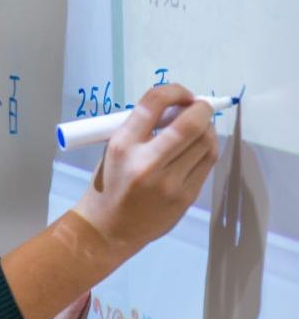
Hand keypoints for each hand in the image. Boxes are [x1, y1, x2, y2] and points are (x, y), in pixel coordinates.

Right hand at [74, 84, 217, 260]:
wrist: (109, 228)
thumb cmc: (110, 183)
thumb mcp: (114, 148)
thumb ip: (142, 128)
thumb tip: (178, 108)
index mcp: (123, 145)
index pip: (154, 102)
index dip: (174, 90)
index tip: (181, 94)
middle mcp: (146, 162)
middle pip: (189, 124)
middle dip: (201, 108)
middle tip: (199, 105)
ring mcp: (169, 183)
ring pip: (206, 143)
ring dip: (208, 127)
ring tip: (200, 126)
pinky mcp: (185, 197)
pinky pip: (207, 163)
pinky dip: (208, 146)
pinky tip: (200, 145)